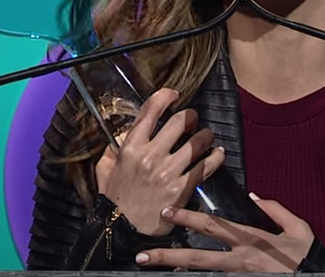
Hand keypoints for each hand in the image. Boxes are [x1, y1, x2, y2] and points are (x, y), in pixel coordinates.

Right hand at [95, 88, 225, 235]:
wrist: (123, 228)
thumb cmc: (115, 197)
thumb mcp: (105, 167)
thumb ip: (114, 147)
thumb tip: (124, 131)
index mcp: (131, 147)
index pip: (151, 111)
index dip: (165, 96)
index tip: (174, 95)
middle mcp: (150, 156)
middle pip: (179, 122)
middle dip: (190, 117)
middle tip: (193, 120)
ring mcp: (168, 172)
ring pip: (197, 142)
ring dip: (206, 136)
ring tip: (207, 137)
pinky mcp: (182, 188)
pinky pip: (206, 166)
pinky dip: (216, 157)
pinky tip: (218, 154)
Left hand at [135, 194, 315, 272]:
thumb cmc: (307, 257)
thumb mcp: (299, 228)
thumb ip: (276, 210)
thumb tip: (256, 196)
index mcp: (252, 240)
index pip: (215, 226)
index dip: (190, 217)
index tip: (168, 212)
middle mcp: (240, 260)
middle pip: (198, 258)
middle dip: (169, 256)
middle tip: (143, 255)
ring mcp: (239, 276)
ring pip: (203, 274)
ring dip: (177, 270)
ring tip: (152, 268)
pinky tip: (180, 275)